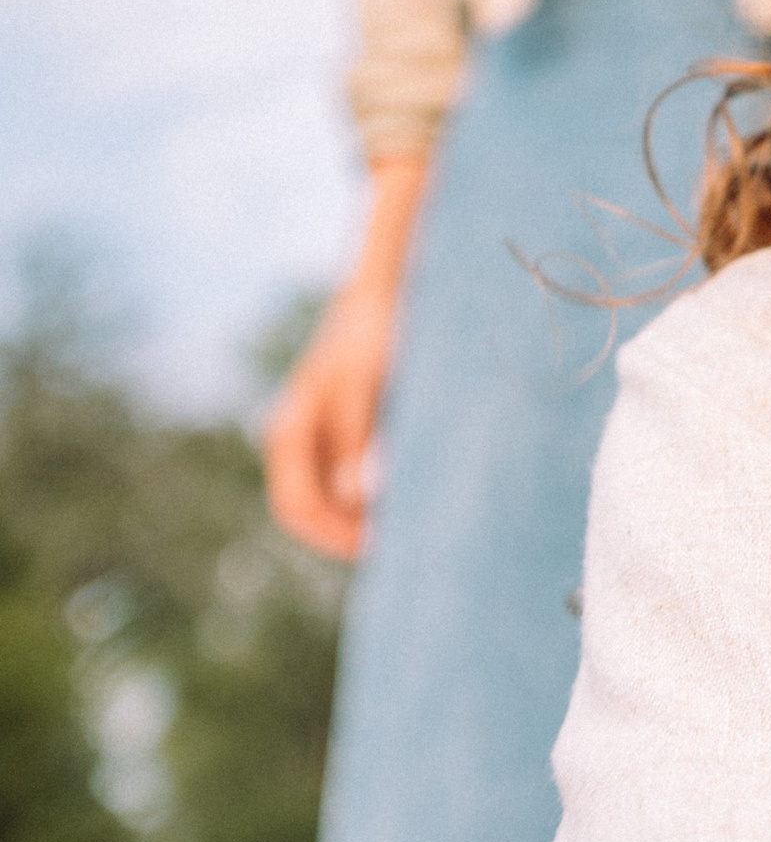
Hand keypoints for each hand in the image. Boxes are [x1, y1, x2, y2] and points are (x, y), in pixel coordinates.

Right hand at [263, 285, 393, 558]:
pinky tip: (409, 493)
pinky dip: (373, 497)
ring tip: (409, 521)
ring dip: (361, 518)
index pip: (296, 508)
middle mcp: (297, 442)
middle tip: (399, 545)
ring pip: (332, 500)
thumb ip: (357, 437)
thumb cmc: (371, 334)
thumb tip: (355, 497)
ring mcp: (318, 440)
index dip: (333, 535)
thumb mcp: (364, 383)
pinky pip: (350, 482)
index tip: (378, 546)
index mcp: (289, 432)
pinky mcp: (344, 435)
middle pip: (310, 512)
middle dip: (347, 533)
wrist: (384, 295)